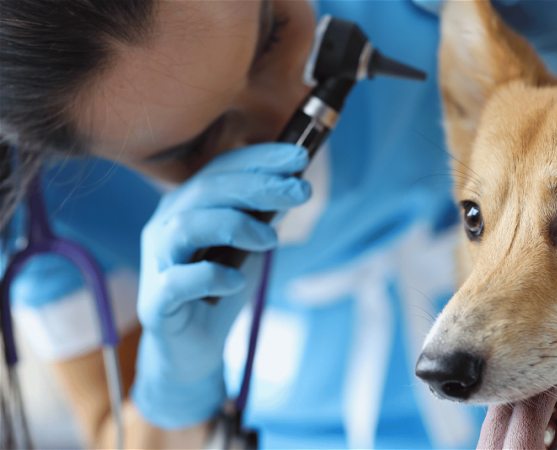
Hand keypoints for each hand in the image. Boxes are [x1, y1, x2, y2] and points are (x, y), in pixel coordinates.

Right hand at [131, 143, 309, 427]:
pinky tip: (235, 280)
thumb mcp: (249, 246)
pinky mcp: (157, 301)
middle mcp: (166, 226)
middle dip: (259, 185)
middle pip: (208, 190)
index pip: (221, 168)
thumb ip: (263, 216)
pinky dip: (210, 276)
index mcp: (187, 205)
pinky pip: (178, 281)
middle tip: (301, 191)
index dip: (260, 158)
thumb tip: (294, 182)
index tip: (300, 156)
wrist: (195, 348)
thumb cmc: (221, 289)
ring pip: (186, 226)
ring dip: (236, 225)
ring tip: (272, 240)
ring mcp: (157, 262)